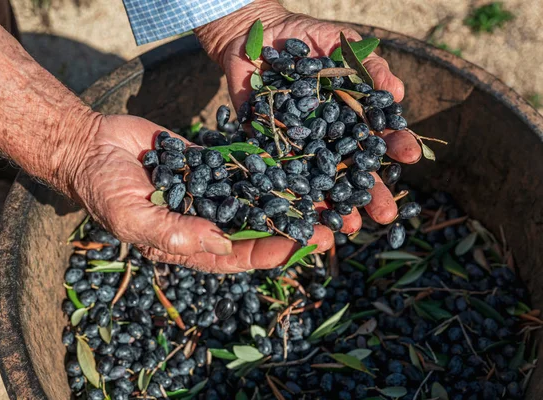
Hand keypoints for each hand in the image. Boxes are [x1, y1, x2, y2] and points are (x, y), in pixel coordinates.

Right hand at [70, 114, 333, 272]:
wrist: (90, 146)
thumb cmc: (103, 189)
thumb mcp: (132, 217)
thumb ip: (174, 232)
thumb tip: (220, 243)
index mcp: (189, 245)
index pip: (237, 256)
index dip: (269, 253)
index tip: (300, 247)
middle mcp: (205, 221)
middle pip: (255, 230)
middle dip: (290, 230)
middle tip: (328, 227)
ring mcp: (209, 192)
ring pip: (255, 200)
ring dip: (287, 200)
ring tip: (323, 196)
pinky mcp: (209, 164)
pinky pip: (242, 168)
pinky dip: (266, 168)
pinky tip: (295, 163)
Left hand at [196, 0, 421, 234]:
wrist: (254, 35)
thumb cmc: (305, 38)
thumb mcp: (342, 45)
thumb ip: (368, 66)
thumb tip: (397, 91)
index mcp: (352, 115)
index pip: (378, 134)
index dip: (395, 145)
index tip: (410, 156)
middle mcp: (329, 137)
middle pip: (352, 168)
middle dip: (370, 191)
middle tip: (385, 215)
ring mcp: (300, 146)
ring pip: (320, 181)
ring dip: (334, 206)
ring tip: (350, 228)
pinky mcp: (269, 149)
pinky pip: (281, 175)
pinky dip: (291, 195)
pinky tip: (303, 214)